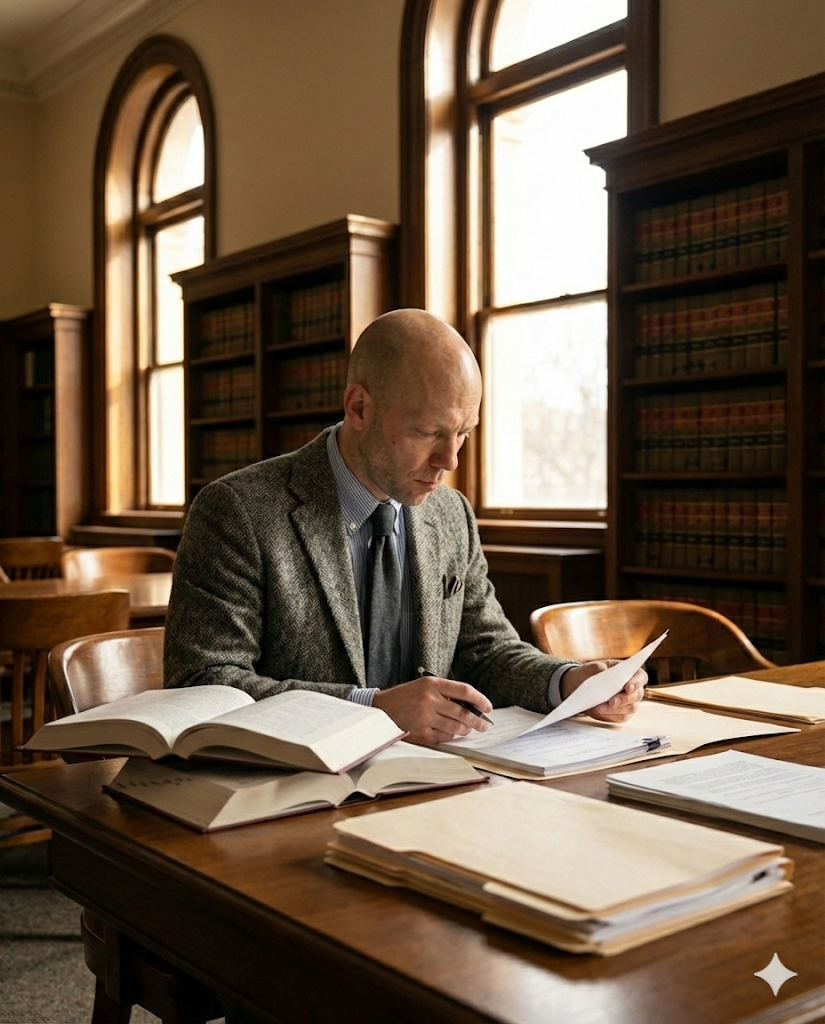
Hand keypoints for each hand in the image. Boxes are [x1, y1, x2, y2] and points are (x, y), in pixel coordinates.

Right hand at [372, 675, 492, 744]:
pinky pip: (444, 737)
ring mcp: (425, 717)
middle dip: (477, 721)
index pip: (464, 691)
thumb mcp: (423, 686)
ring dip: (465, 730)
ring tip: (469, 729)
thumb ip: (445, 693)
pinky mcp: (420, 733)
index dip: (480, 699)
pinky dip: (450, 736)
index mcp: (432, 684)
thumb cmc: (405, 697)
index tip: (488, 707)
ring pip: (455, 727)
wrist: (380, 711)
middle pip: (463, 713)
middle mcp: (430, 700)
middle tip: (483, 725)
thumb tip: (471, 707)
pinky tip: (451, 733)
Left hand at [559, 661, 646, 722]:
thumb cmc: (590, 674)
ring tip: (600, 708)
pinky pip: (622, 717)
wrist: (582, 687)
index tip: (628, 687)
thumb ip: (596, 667)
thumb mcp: (590, 668)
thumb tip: (603, 670)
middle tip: (612, 702)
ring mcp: (629, 702)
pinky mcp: (623, 713)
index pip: (640, 676)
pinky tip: (600, 712)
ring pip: (631, 708)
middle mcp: (633, 688)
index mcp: (629, 672)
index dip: (636, 682)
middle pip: (637, 695)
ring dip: (616, 709)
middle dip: (625, 699)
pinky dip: (611, 715)